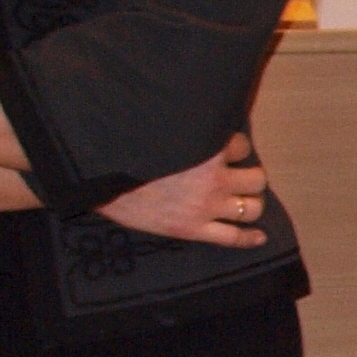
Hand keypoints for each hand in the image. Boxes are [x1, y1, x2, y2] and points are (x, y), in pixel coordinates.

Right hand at [95, 133, 269, 247]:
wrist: (99, 179)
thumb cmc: (128, 151)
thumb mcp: (163, 131)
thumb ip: (189, 129)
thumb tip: (203, 117)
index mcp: (206, 149)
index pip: (242, 146)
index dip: (236, 148)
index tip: (227, 151)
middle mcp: (212, 179)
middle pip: (257, 179)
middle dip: (249, 177)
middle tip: (237, 178)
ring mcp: (205, 207)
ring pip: (253, 208)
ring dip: (250, 203)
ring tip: (243, 201)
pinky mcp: (193, 229)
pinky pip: (233, 238)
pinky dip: (250, 238)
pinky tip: (258, 237)